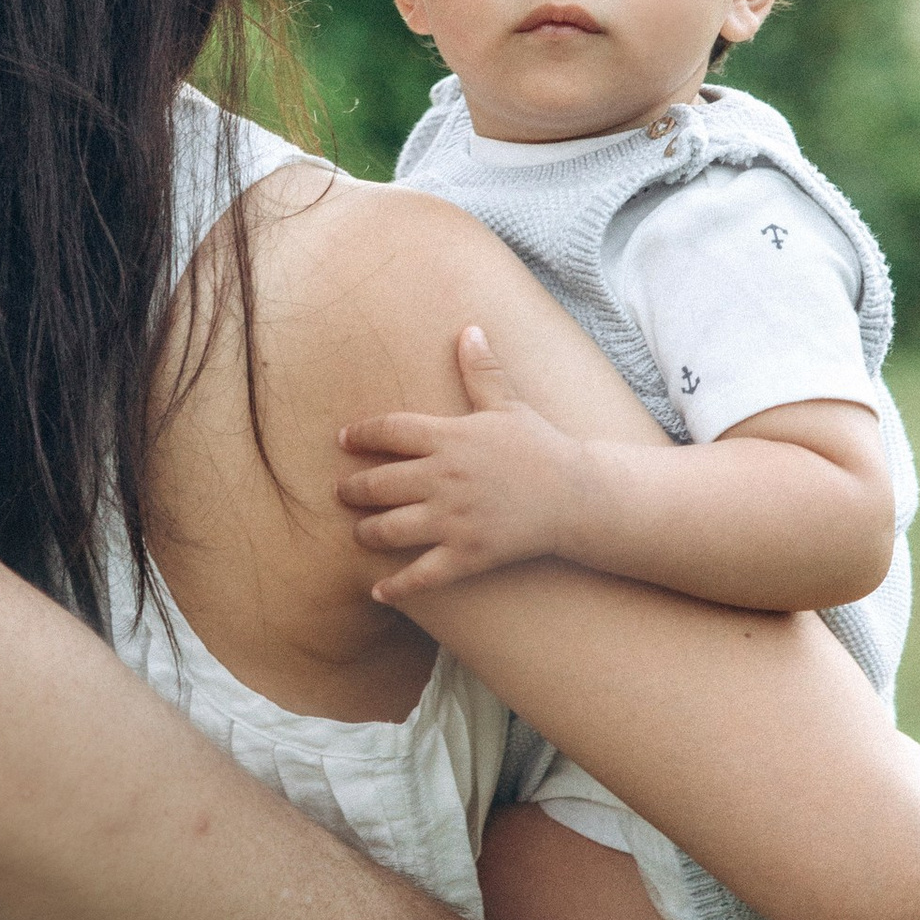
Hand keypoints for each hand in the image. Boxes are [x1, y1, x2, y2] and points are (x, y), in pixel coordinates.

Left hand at [338, 323, 584, 601]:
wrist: (577, 496)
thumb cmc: (540, 447)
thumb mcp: (509, 405)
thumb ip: (481, 370)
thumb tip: (468, 328)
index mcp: (451, 437)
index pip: (390, 431)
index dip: (361, 434)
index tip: (344, 439)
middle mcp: (445, 478)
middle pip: (379, 483)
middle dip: (354, 489)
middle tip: (342, 493)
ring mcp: (454, 519)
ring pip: (390, 529)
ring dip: (367, 532)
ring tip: (360, 533)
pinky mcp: (467, 555)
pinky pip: (422, 575)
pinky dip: (398, 587)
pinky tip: (379, 591)